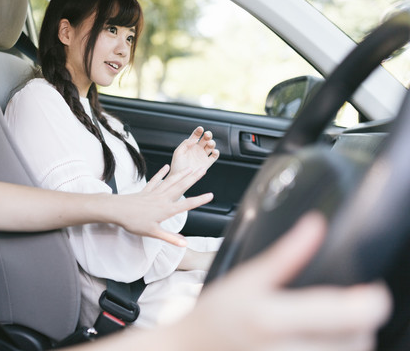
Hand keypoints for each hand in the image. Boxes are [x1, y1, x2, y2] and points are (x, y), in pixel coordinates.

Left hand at [115, 164, 213, 246]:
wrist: (116, 210)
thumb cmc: (134, 223)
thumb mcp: (153, 233)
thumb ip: (170, 238)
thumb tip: (185, 244)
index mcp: (166, 210)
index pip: (186, 204)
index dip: (199, 200)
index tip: (211, 195)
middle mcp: (162, 199)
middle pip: (181, 187)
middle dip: (193, 179)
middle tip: (203, 169)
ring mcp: (153, 193)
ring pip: (170, 182)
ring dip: (181, 174)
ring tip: (190, 168)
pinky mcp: (145, 191)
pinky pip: (155, 181)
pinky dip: (161, 174)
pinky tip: (166, 167)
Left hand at [167, 126, 218, 180]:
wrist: (179, 178)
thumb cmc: (177, 166)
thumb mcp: (178, 152)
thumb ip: (185, 144)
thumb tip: (195, 140)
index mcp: (190, 145)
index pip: (196, 135)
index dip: (199, 131)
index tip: (200, 129)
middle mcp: (197, 149)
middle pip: (206, 139)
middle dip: (208, 135)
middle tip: (207, 135)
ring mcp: (202, 156)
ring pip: (211, 146)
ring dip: (212, 143)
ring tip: (209, 144)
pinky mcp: (207, 163)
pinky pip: (214, 156)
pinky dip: (216, 153)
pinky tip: (214, 152)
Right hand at [177, 212, 391, 350]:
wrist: (191, 349)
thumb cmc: (215, 315)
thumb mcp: (247, 278)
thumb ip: (286, 254)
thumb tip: (315, 226)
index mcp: (273, 319)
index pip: (351, 315)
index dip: (372, 300)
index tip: (371, 291)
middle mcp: (284, 350)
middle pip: (357, 340)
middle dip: (360, 320)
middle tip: (347, 305)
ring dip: (351, 340)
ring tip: (335, 324)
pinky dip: (334, 350)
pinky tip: (319, 340)